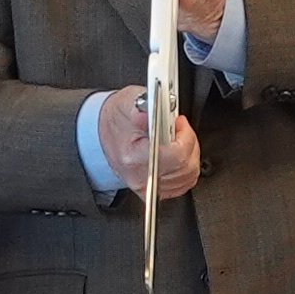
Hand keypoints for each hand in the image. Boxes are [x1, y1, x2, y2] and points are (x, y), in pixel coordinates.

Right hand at [88, 87, 202, 197]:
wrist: (104, 133)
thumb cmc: (117, 120)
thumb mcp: (126, 103)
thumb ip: (142, 104)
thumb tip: (152, 105)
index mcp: (133, 157)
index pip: (176, 155)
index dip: (185, 136)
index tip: (178, 122)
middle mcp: (140, 177)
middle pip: (185, 166)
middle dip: (188, 141)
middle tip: (177, 127)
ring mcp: (148, 187)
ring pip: (189, 175)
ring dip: (190, 153)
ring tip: (177, 138)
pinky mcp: (155, 190)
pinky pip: (184, 183)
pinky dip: (187, 166)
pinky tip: (179, 153)